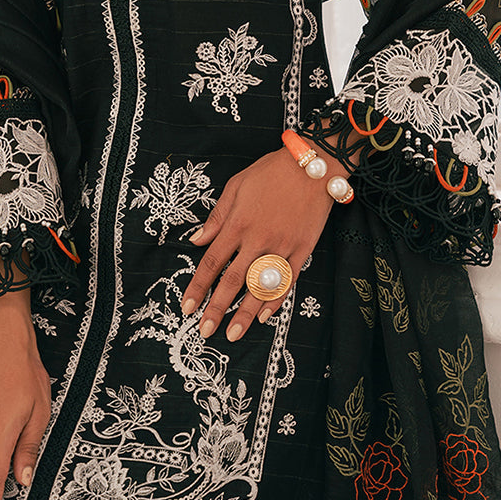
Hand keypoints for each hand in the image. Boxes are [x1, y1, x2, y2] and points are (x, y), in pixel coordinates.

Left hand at [179, 147, 342, 340]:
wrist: (312, 165)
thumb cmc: (271, 171)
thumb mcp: (236, 186)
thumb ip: (217, 216)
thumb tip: (197, 240)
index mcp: (237, 223)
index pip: (212, 262)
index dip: (198, 287)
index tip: (187, 307)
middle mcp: (257, 239)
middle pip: (232, 282)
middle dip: (216, 309)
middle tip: (205, 331)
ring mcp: (281, 247)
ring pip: (259, 287)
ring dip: (244, 313)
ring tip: (233, 334)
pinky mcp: (302, 250)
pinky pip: (287, 281)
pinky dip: (275, 300)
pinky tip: (264, 315)